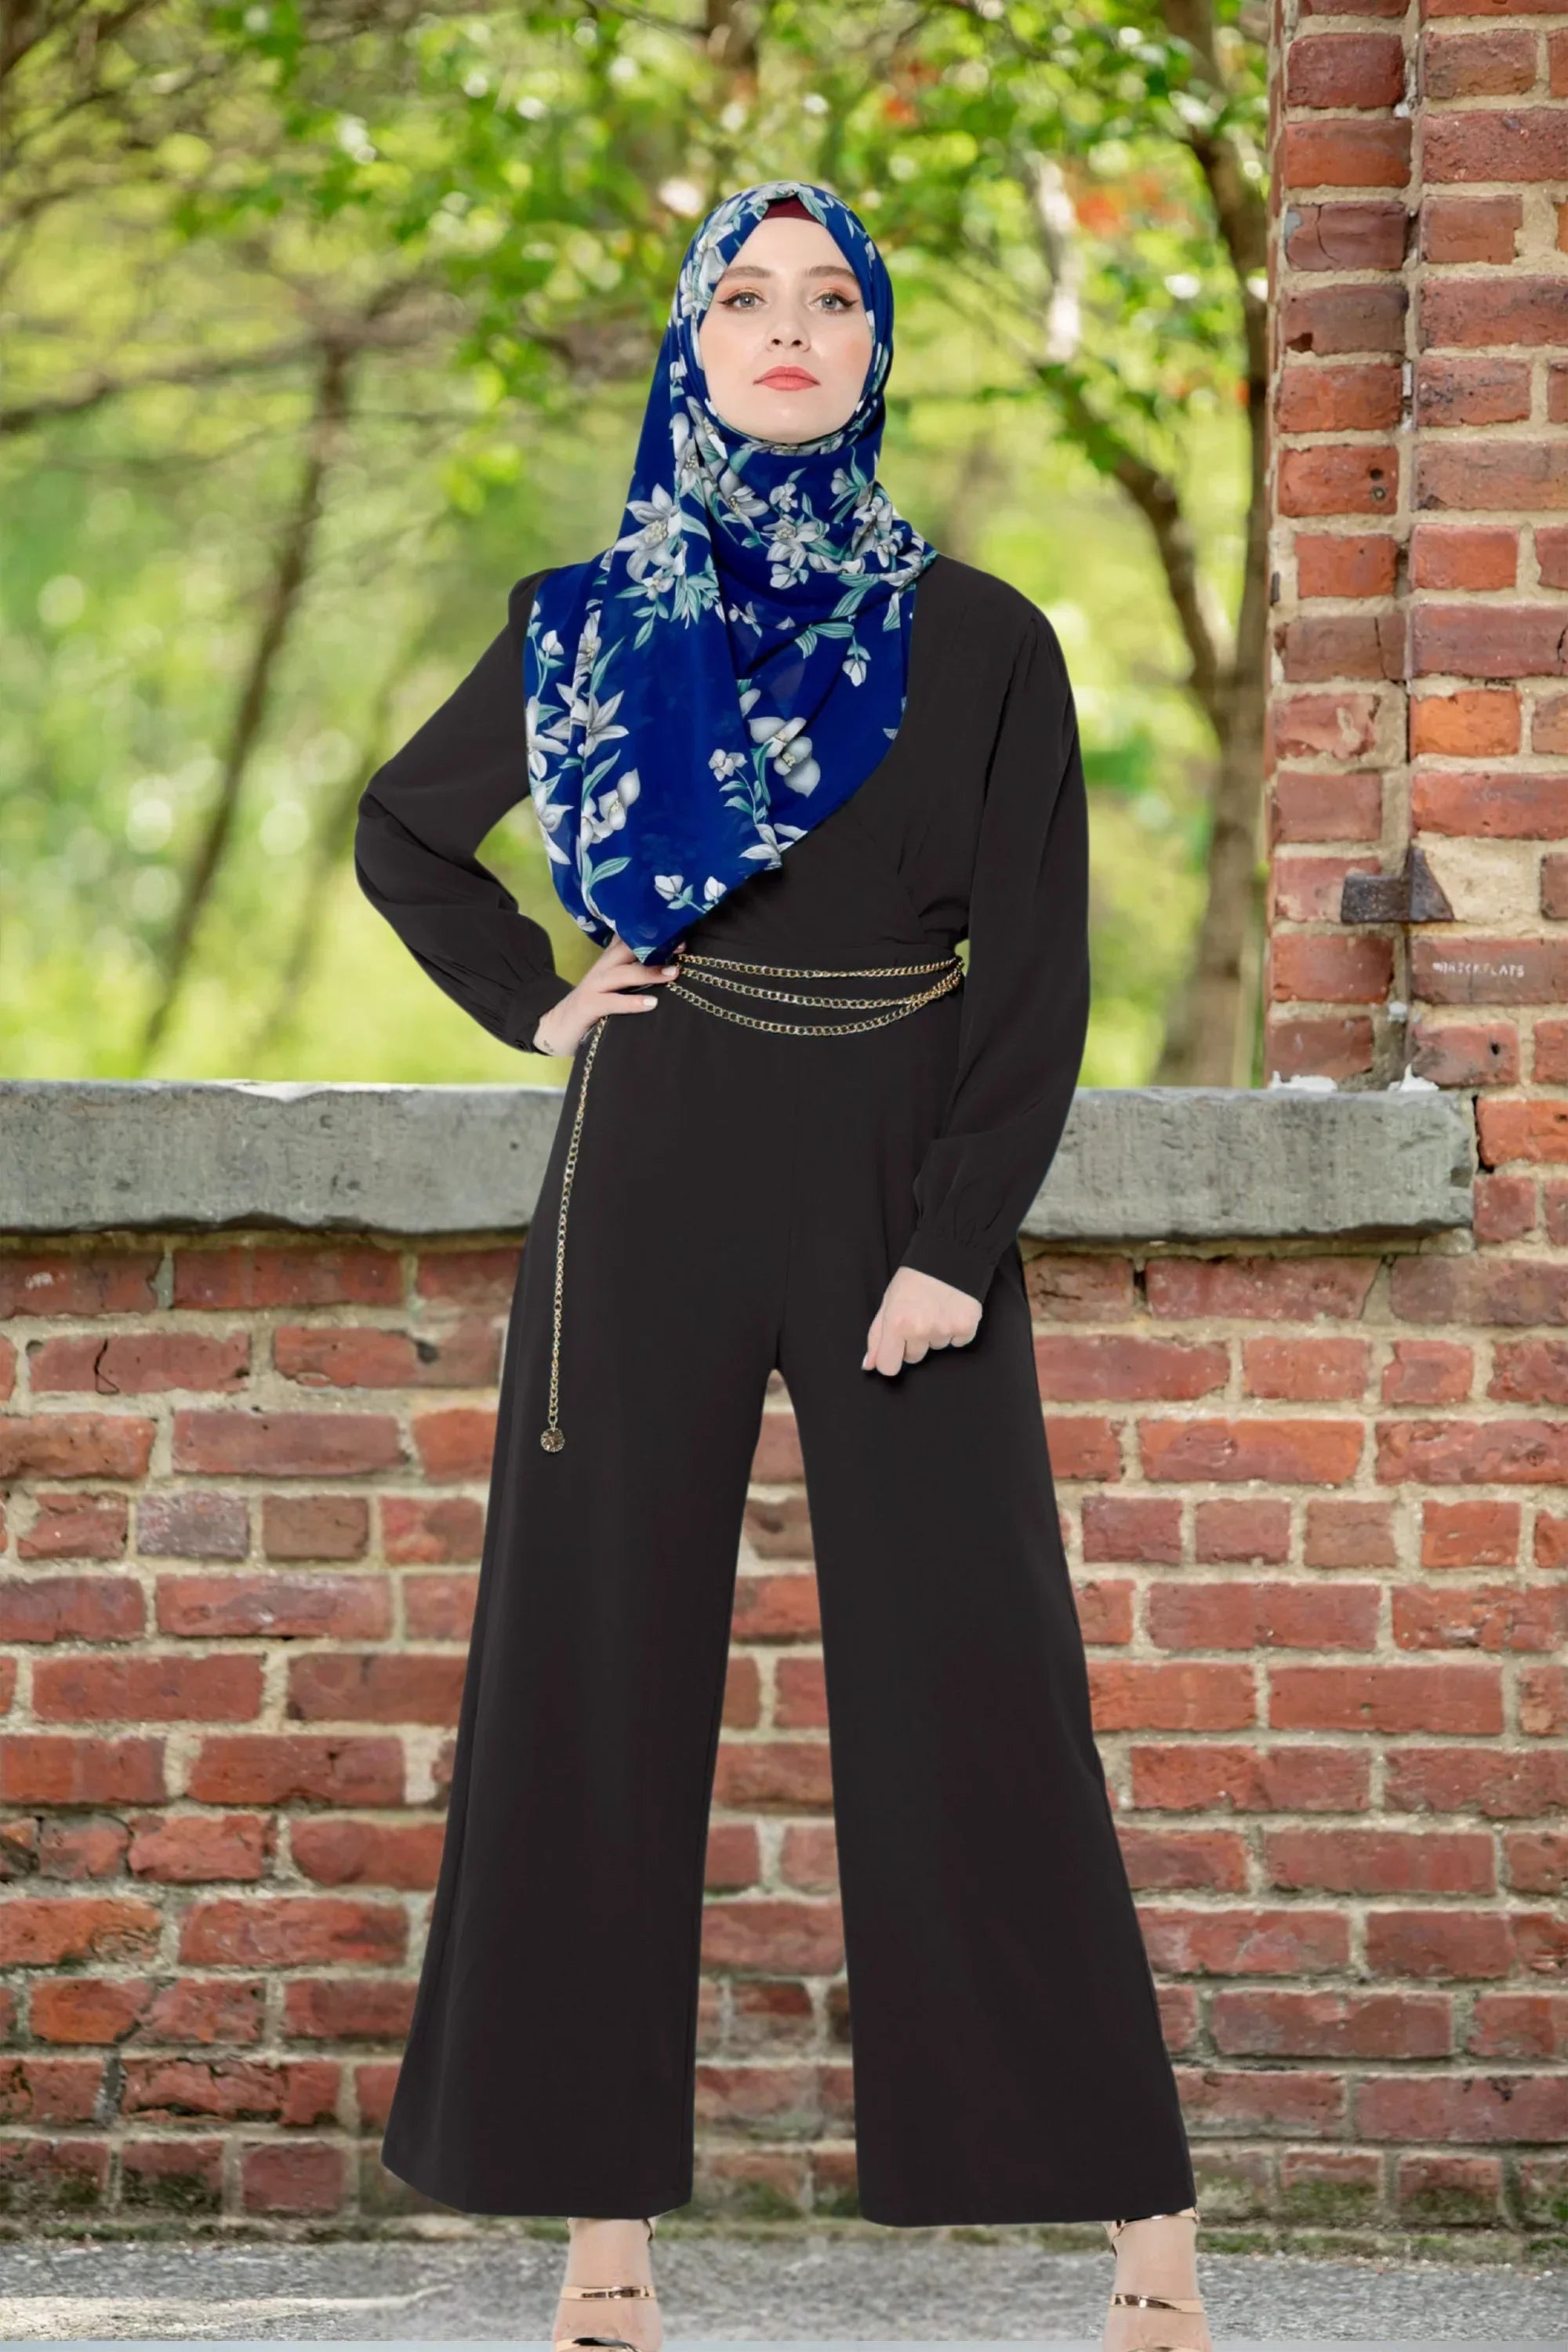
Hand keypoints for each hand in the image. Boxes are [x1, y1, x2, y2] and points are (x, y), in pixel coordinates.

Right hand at [532, 935, 678, 1056]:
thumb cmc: (592, 1006)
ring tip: (673, 973)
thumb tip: (665, 966)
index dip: (652, 935)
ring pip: (622, 973)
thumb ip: (630, 972)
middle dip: (655, 948)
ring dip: (648, 972)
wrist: (556, 1027)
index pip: (629, 940)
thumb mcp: (610, 984)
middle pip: (627, 950)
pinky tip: (651, 1003)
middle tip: (682, 947)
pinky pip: (612, 1002)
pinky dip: (631, 1002)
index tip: (679, 933)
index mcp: (609, 962)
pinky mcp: (588, 1006)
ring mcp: (594, 986)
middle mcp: (602, 969)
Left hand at [863, 1265, 981, 1376]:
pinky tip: (951, 1310)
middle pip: (913, 1358)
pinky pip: (958, 1342)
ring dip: (935, 1333)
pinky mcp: (966, 1327)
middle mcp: (920, 1330)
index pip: (888, 1367)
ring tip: (936, 1308)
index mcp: (896, 1324)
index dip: (890, 1358)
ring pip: (936, 1348)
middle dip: (913, 1342)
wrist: (950, 1253)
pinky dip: (955, 1330)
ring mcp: (945, 1330)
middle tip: (918, 1316)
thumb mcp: (888, 1302)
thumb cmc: (914, 1278)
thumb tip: (869, 1365)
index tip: (894, 1347)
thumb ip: (877, 1336)